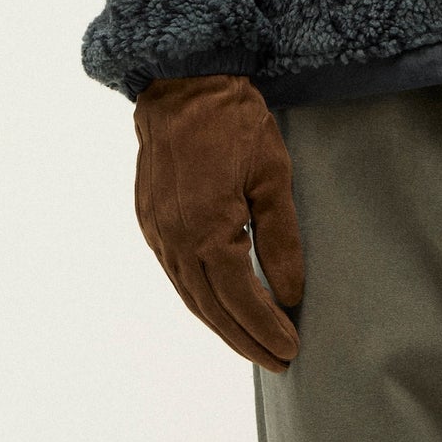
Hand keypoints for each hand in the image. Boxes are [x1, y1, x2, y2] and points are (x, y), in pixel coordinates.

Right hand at [132, 75, 307, 370]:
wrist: (182, 82)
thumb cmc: (234, 121)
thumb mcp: (273, 174)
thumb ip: (281, 237)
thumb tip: (290, 292)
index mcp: (207, 232)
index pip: (241, 299)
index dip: (266, 328)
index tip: (291, 349)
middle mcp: (175, 241)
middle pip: (212, 308)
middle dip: (245, 338)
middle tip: (277, 359)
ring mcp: (157, 232)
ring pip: (190, 295)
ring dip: (221, 324)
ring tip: (253, 342)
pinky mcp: (149, 220)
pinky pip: (176, 273)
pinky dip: (200, 296)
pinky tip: (220, 303)